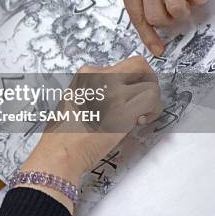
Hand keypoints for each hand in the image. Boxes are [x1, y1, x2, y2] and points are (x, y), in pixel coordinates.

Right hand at [18, 56, 161, 211]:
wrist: (61, 150)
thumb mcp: (74, 100)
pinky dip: (153, 111)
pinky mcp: (124, 109)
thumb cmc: (64, 133)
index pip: (121, 66)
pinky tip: (140, 121)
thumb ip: (97, 91)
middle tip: (144, 100)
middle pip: (139, 65)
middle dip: (148, 82)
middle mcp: (101, 77)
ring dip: (151, 101)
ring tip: (140, 115)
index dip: (131, 81)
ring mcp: (113, 91)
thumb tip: (120, 95)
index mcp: (87, 74)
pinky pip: (153, 99)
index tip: (128, 95)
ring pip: (150, 83)